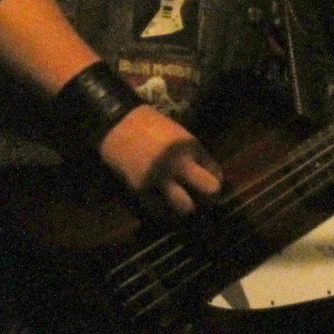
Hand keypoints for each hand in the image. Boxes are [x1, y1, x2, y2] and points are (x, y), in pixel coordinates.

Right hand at [99, 105, 222, 215]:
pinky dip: (162, 209)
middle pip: (209, 188)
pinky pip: (158, 208)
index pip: (215, 172)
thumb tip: (208, 175)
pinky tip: (163, 205)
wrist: (118, 124)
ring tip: (183, 204)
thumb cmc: (151, 126)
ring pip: (184, 206)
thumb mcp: (179, 134)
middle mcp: (179, 162)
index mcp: (191, 146)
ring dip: (186, 207)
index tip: (211, 184)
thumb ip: (192, 154)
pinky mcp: (141, 187)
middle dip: (210, 197)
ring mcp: (160, 177)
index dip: (215, 180)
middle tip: (205, 200)